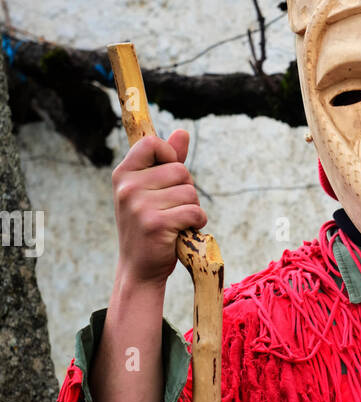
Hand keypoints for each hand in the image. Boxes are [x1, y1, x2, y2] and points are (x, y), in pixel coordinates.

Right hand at [112, 129, 205, 285]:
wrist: (139, 269)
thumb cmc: (147, 227)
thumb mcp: (150, 192)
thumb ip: (166, 162)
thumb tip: (183, 132)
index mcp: (123, 174)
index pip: (151, 143)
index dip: (169, 155)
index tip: (169, 175)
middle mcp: (127, 187)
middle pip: (180, 170)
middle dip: (186, 190)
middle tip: (173, 209)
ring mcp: (139, 206)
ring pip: (190, 192)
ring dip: (192, 209)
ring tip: (176, 222)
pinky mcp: (156, 224)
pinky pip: (194, 212)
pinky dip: (197, 223)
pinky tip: (183, 232)